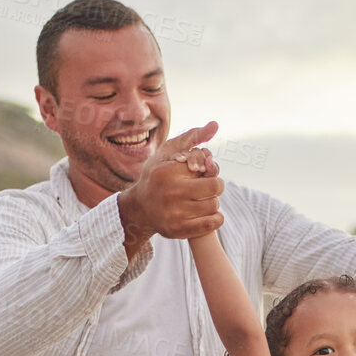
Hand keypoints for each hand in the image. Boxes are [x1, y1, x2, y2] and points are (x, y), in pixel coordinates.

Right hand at [117, 121, 224, 244]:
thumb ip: (192, 138)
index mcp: (168, 171)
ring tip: (203, 199)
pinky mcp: (178, 230)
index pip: (206, 165)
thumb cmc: (158, 175)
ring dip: (214, 201)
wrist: (140, 208)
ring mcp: (174, 213)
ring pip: (214, 205)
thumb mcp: (169, 151)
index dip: (208, 167)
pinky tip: (208, 213)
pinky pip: (212, 223)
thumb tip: (215, 125)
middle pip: (215, 186)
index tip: (200, 171)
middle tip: (208, 186)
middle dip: (215, 184)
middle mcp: (170, 192)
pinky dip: (216, 218)